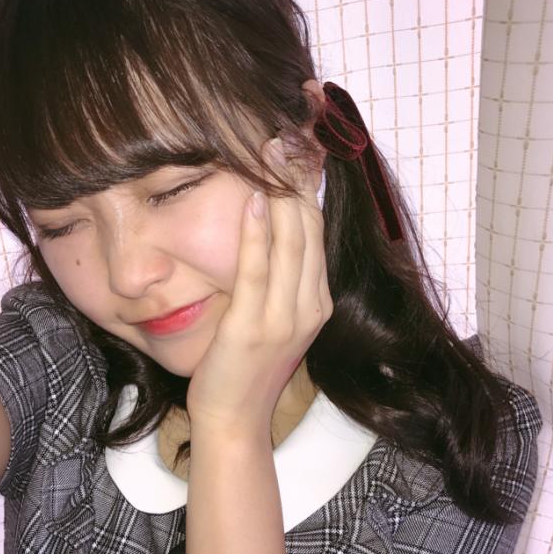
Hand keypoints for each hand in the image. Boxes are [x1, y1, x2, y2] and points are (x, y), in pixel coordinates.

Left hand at [185, 137, 332, 438]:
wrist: (235, 418)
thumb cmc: (248, 367)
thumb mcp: (276, 320)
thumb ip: (281, 280)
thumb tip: (272, 231)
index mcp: (318, 302)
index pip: (316, 233)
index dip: (307, 188)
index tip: (295, 149)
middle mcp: (311, 306)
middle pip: (309, 230)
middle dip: (297, 180)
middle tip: (284, 135)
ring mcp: (285, 318)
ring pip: (291, 243)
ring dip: (280, 194)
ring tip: (270, 152)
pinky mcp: (253, 326)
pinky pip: (258, 270)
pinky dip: (257, 233)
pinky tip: (253, 200)